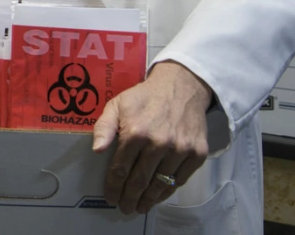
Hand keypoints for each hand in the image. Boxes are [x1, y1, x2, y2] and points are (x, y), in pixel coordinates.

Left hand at [92, 61, 212, 214]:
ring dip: (149, 199)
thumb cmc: (144, 97)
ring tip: (141, 206)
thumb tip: (97, 151)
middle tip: (125, 208)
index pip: (120, 169)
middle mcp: (159, 143)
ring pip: (160, 184)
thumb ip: (104, 127)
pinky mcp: (197, 153)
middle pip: (140, 181)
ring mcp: (180, 150)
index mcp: (135, 132)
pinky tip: (159, 195)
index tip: (110, 197)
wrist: (181, 86)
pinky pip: (180, 180)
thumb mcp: (117, 104)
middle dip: (130, 198)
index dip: (114, 187)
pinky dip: (168, 191)